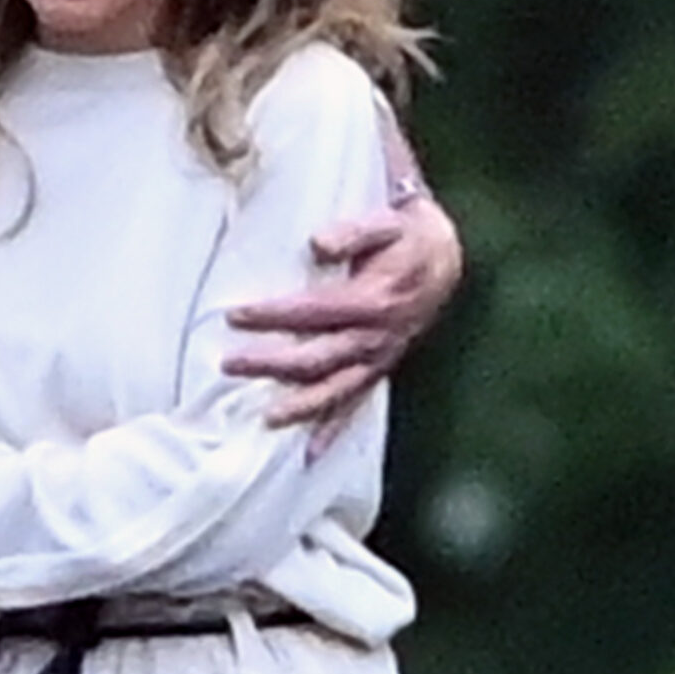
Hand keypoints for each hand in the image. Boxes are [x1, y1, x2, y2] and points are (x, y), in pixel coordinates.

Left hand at [225, 192, 463, 444]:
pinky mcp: (380, 369)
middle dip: (271, 364)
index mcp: (373, 301)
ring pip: (334, 391)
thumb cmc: (407, 236)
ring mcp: (378, 358)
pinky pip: (355, 405)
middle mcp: (376, 337)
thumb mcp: (387, 221)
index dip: (273, 315)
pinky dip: (333, 431)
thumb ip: (352, 232)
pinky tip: (309, 452)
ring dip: (299, 407)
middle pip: (317, 359)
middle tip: (229, 365)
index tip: (235, 316)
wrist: (445, 256)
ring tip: (265, 419)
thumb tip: (317, 243)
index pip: (313, 312)